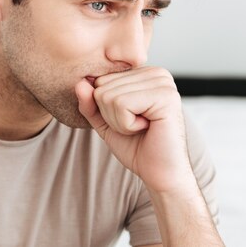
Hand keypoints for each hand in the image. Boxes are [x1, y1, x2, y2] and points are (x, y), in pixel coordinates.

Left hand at [76, 66, 193, 192]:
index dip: (105, 107)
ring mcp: (162, 82)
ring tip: (142, 127)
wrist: (160, 174)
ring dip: (119, 121)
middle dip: (111, 115)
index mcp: (143, 74)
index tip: (129, 119)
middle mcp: (155, 72)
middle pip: (102, 86)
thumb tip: (80, 83)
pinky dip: (126, 124)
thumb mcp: (104, 121)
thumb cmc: (136, 146)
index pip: (100, 80)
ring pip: (108, 96)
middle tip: (136, 126)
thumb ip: (89, 102)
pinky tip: (147, 128)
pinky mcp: (165, 96)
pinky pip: (121, 104)